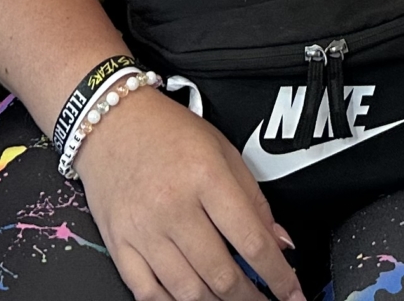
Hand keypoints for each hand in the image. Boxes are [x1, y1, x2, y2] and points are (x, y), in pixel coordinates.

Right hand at [75, 88, 298, 300]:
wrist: (111, 121)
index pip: (251, 241)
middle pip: (221, 274)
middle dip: (251, 298)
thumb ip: (254, 199)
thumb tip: (279, 241)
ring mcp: (143, 229)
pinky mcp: (119, 243)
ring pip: (187, 291)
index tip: (292, 292)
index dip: (278, 275)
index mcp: (206, 177)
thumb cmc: (167, 131)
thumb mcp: (223, 149)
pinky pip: (147, 292)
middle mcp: (173, 206)